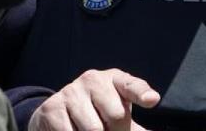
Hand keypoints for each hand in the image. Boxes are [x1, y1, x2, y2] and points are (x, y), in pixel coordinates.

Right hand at [28, 69, 160, 130]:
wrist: (58, 114)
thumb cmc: (99, 115)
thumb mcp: (118, 116)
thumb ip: (135, 127)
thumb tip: (152, 126)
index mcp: (115, 80)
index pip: (131, 85)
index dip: (141, 93)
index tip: (152, 100)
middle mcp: (93, 79)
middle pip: (116, 116)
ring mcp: (71, 91)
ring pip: (93, 130)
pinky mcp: (52, 108)